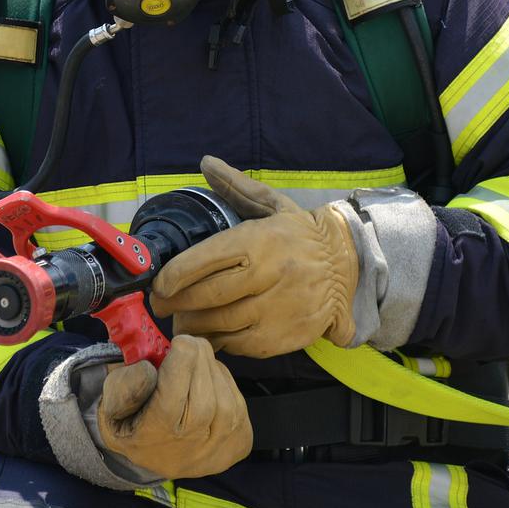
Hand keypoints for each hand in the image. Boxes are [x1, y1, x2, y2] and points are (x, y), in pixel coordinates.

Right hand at [97, 334, 251, 478]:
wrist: (155, 452)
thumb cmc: (132, 419)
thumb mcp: (111, 404)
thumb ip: (124, 386)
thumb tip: (149, 369)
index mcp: (153, 439)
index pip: (173, 399)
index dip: (180, 362)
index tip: (178, 342)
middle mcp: (189, 451)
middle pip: (204, 397)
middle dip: (199, 359)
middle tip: (187, 344)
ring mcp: (219, 451)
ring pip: (225, 397)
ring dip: (212, 370)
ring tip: (195, 363)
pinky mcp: (239, 444)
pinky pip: (239, 402)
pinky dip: (225, 383)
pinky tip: (208, 381)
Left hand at [149, 156, 358, 356]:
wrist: (349, 269)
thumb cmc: (301, 237)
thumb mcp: (272, 205)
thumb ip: (236, 187)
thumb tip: (206, 162)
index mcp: (260, 240)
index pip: (205, 259)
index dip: (174, 275)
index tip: (159, 282)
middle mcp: (268, 276)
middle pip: (206, 296)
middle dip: (175, 302)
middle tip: (161, 303)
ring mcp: (275, 311)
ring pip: (218, 324)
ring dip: (192, 324)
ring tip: (182, 319)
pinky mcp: (280, 338)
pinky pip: (237, 345)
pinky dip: (218, 340)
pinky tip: (211, 331)